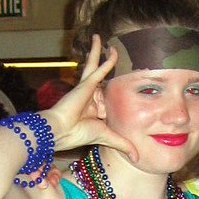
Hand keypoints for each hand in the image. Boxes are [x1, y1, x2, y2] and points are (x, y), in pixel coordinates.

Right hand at [44, 36, 138, 159]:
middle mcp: (90, 97)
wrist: (62, 130)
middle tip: (111, 52)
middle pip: (100, 78)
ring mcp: (87, 89)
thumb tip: (137, 158)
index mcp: (94, 110)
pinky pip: (100, 69)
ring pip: (96, 66)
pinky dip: (106, 59)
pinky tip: (112, 49)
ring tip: (104, 40)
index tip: (123, 84)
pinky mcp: (87, 84)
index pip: (106, 98)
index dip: (113, 92)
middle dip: (104, 66)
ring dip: (99, 52)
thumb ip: (123, 144)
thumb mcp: (108, 137)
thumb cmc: (79, 134)